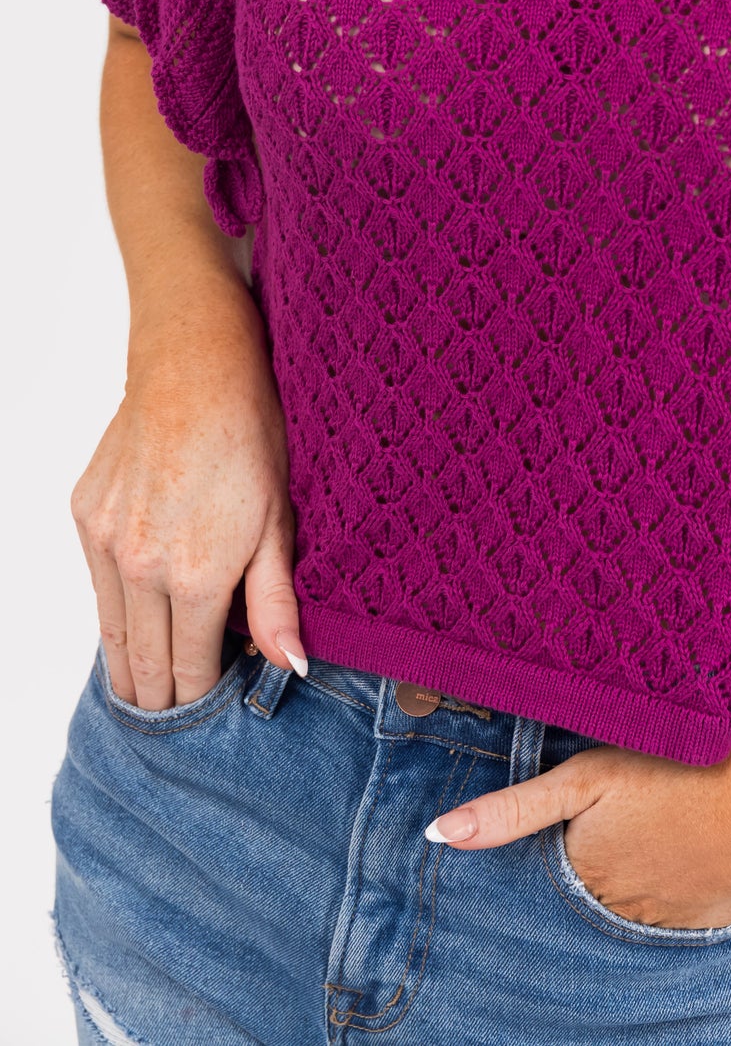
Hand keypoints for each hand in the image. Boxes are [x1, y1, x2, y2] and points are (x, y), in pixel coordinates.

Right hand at [72, 278, 308, 708]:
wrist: (195, 365)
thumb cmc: (251, 434)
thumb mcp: (281, 520)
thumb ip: (276, 601)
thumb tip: (291, 667)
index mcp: (195, 575)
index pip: (189, 670)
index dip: (202, 698)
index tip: (213, 712)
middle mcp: (139, 566)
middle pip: (142, 663)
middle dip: (161, 697)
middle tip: (176, 719)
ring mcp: (105, 540)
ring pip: (110, 631)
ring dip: (129, 665)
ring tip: (148, 691)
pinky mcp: (85, 514)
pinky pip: (97, 585)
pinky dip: (114, 611)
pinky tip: (133, 622)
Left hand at [423, 711, 730, 930]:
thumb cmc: (681, 768)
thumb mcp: (586, 776)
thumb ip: (513, 810)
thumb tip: (438, 835)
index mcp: (588, 872)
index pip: (559, 870)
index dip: (572, 837)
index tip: (590, 813)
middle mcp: (625, 910)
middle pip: (601, 888)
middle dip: (608, 859)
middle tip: (639, 813)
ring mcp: (676, 920)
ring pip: (646, 901)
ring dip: (650, 871)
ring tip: (673, 823)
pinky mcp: (722, 918)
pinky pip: (692, 910)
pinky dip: (692, 881)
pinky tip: (706, 843)